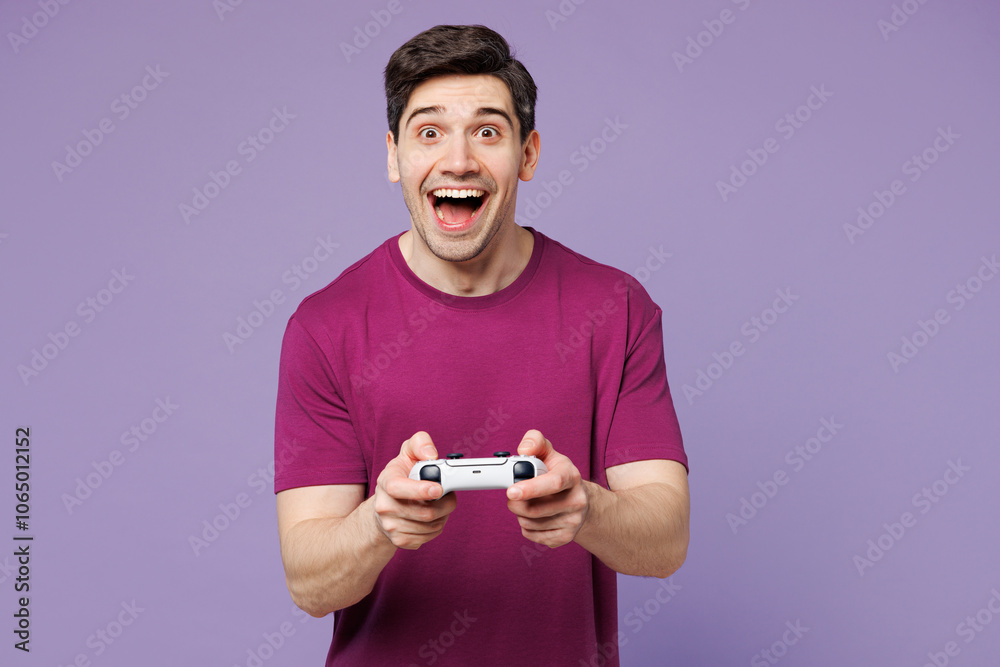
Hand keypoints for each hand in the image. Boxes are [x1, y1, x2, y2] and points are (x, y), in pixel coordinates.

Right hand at [372, 431, 456, 548]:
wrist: (385, 505)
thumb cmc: (401, 477)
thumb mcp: (408, 453)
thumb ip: (420, 444)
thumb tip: (430, 454)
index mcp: (386, 482)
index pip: (397, 488)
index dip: (420, 490)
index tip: (438, 489)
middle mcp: (384, 506)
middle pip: (424, 512)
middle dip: (445, 504)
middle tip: (448, 494)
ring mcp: (390, 526)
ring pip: (431, 526)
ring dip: (443, 515)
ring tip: (439, 504)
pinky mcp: (399, 540)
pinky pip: (429, 536)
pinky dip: (437, 527)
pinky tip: (433, 517)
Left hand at [506, 429, 589, 547]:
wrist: (581, 500)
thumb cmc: (558, 474)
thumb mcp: (549, 453)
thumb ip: (535, 442)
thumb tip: (524, 449)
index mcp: (571, 476)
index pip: (553, 483)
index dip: (530, 488)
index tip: (511, 491)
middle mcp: (576, 500)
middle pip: (535, 509)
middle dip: (515, 503)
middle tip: (512, 494)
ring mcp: (573, 521)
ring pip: (530, 523)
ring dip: (519, 514)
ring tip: (526, 503)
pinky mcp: (566, 537)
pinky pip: (532, 535)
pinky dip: (526, 526)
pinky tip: (533, 516)